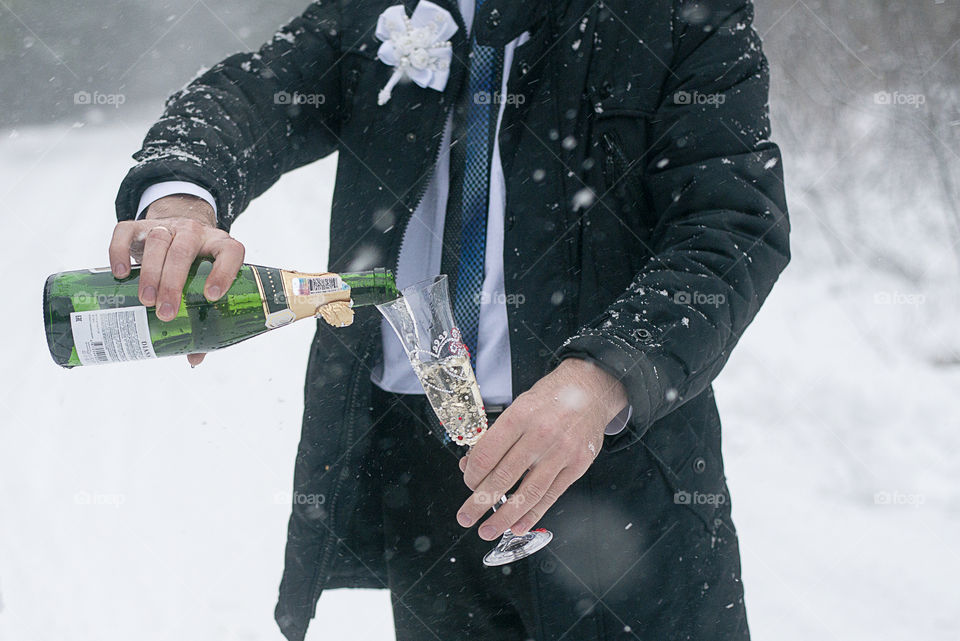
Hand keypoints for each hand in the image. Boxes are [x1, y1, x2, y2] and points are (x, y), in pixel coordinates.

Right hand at [108, 194, 244, 366]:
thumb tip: (193, 357)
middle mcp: (195, 233)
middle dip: (174, 283)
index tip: (210, 296)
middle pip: (185, 251)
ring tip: (146, 301)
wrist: (174, 230)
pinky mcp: (139, 226)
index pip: (230, 252)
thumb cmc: (194, 268)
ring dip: (151, 273)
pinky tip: (120, 274)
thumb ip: (201, 317)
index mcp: (220, 246)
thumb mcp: (201, 285)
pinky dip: (120, 252)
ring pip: (159, 242)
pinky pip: (126, 232)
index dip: (224, 273)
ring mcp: (167, 226)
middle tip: (165, 313)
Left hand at [456, 358, 627, 539]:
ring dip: (504, 516)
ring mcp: (561, 452)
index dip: (472, 474)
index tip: (467, 483)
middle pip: (503, 476)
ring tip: (489, 529)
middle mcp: (540, 434)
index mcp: (520, 416)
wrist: (591, 389)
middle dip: (480, 502)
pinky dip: (533, 514)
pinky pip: (551, 496)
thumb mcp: (518, 406)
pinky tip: (518, 525)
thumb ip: (495, 436)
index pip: (488, 453)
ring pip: (527, 492)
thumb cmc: (551, 397)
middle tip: (467, 517)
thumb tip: (471, 465)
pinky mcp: (577, 465)